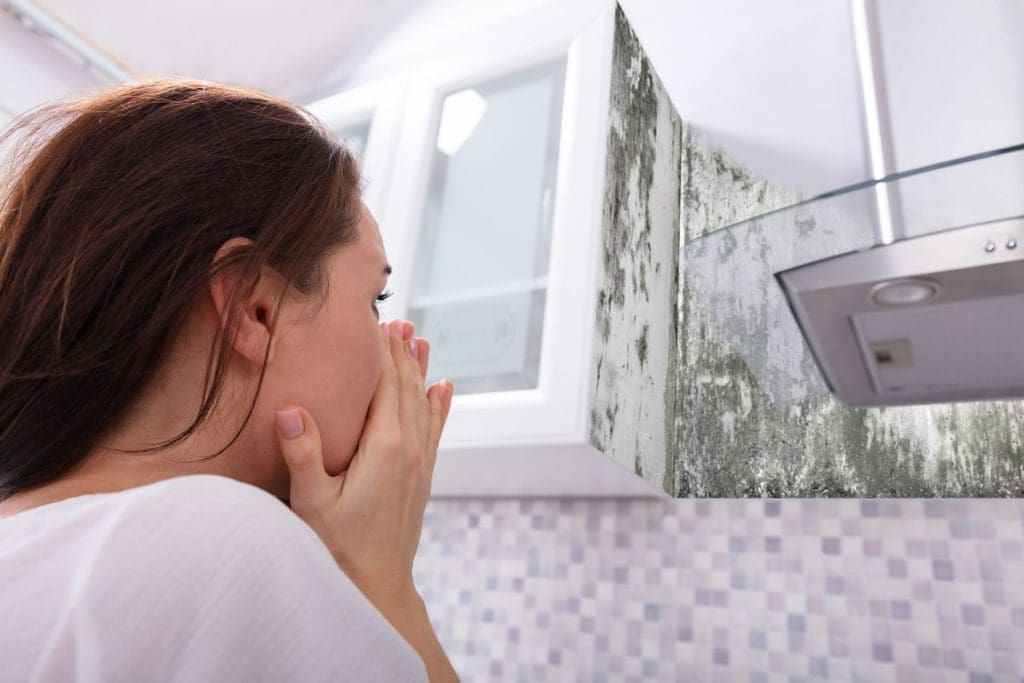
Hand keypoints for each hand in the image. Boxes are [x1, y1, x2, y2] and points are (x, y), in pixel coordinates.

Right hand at [273, 319, 452, 603]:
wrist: (377, 587)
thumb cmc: (337, 548)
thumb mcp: (312, 503)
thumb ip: (303, 454)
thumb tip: (289, 408)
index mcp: (384, 447)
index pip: (384, 385)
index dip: (380, 352)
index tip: (376, 321)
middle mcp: (409, 448)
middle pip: (406, 387)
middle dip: (401, 352)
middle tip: (397, 319)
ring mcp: (419, 462)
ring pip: (423, 403)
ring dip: (420, 370)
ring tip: (420, 339)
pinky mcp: (422, 477)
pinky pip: (434, 429)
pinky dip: (438, 404)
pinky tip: (443, 388)